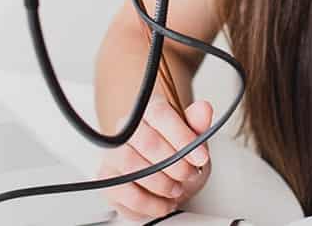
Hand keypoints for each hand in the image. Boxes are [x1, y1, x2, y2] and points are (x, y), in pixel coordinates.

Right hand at [96, 98, 214, 219]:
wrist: (163, 181)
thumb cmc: (176, 157)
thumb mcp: (194, 142)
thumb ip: (198, 126)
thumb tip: (204, 108)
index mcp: (148, 113)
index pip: (160, 114)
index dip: (182, 137)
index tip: (201, 157)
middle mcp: (126, 130)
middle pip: (147, 141)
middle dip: (176, 164)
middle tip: (189, 174)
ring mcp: (113, 154)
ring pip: (132, 167)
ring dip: (162, 184)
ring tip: (176, 189)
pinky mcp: (107, 179)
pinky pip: (125, 193)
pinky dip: (151, 204)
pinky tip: (163, 203)